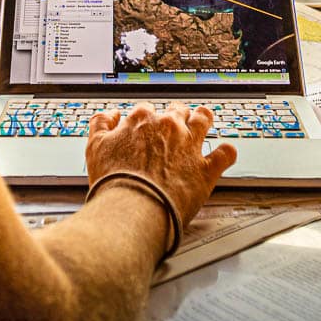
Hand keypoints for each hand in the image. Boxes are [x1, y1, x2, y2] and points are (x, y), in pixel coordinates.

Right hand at [85, 102, 236, 226]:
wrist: (132, 210)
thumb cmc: (112, 183)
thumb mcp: (94, 147)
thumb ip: (100, 125)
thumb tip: (111, 115)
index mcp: (142, 120)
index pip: (147, 110)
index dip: (146, 119)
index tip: (144, 129)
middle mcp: (169, 127)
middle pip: (177, 110)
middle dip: (176, 115)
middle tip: (173, 127)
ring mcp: (190, 146)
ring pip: (204, 120)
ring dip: (204, 118)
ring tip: (204, 120)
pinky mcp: (206, 169)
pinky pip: (225, 154)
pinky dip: (226, 152)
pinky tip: (224, 152)